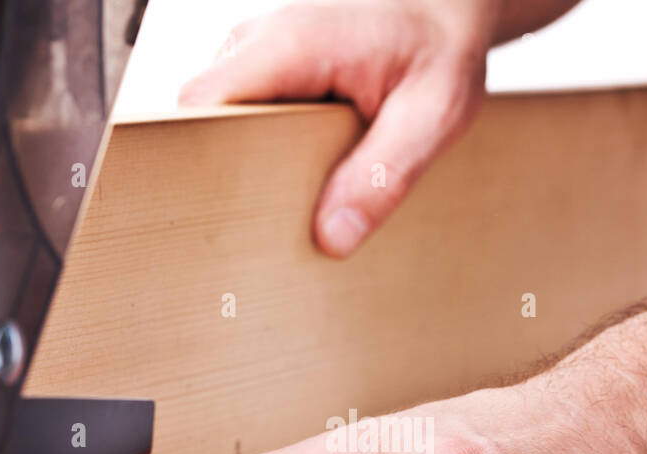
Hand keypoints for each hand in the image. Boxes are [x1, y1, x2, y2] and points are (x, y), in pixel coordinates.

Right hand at [179, 1, 493, 257]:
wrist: (445, 12)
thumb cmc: (440, 52)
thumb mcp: (432, 118)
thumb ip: (382, 178)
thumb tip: (333, 238)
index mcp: (290, 46)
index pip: (201, 105)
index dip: (203, 160)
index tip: (228, 210)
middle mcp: (260, 42)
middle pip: (203, 121)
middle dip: (231, 174)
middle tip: (274, 222)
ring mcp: (258, 54)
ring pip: (221, 123)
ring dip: (251, 165)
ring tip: (296, 197)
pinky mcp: (267, 70)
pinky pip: (243, 117)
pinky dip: (265, 150)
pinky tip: (304, 171)